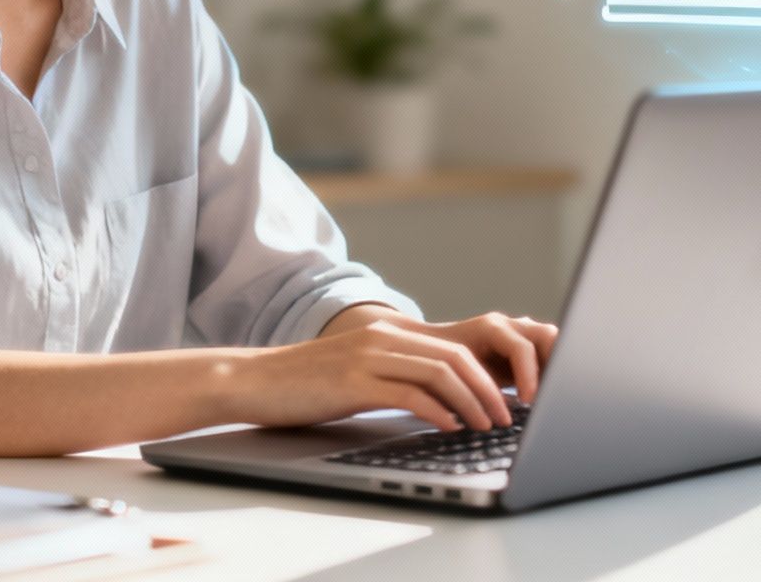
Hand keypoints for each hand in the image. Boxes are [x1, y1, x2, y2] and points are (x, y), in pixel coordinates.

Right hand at [229, 312, 554, 432]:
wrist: (255, 380)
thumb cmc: (307, 385)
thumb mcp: (359, 373)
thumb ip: (397, 376)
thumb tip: (441, 402)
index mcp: (389, 333)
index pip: (454, 347)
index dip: (486, 374)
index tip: (503, 400)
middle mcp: (383, 336)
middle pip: (456, 356)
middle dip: (488, 390)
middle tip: (505, 418)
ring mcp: (369, 356)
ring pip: (439, 372)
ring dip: (470, 402)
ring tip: (484, 426)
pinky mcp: (354, 380)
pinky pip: (409, 393)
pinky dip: (437, 411)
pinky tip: (449, 427)